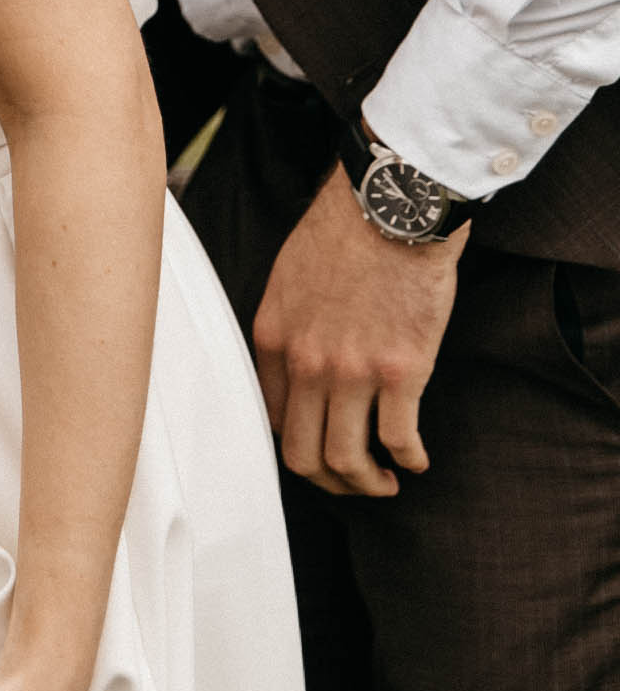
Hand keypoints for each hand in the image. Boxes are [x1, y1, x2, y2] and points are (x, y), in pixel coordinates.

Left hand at [252, 161, 463, 496]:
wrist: (393, 207)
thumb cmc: (346, 232)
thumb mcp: (289, 279)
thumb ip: (291, 328)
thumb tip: (298, 367)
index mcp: (274, 339)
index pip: (274, 418)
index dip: (298, 443)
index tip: (320, 446)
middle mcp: (306, 364)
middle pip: (303, 453)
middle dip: (329, 481)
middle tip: (352, 482)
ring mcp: (352, 371)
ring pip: (347, 459)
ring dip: (367, 483)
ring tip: (386, 481)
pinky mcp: (401, 370)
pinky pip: (398, 438)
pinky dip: (408, 459)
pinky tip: (417, 460)